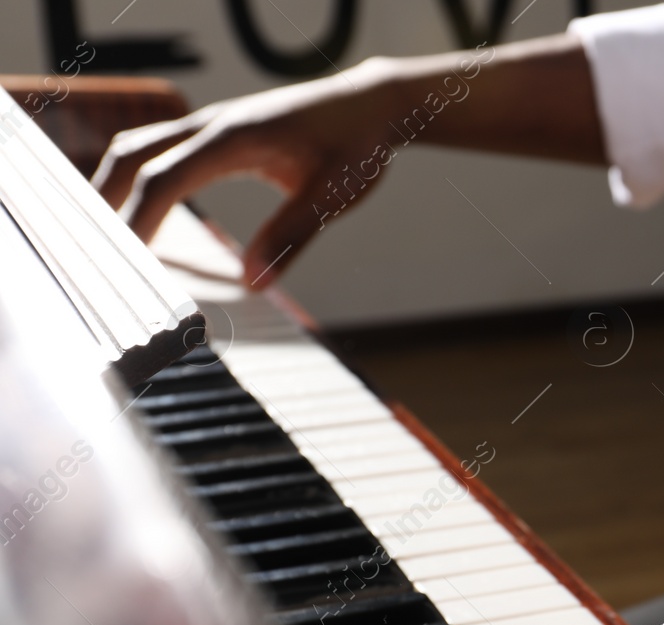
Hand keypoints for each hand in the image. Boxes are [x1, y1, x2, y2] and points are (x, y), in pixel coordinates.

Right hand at [92, 59, 400, 286]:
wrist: (370, 106)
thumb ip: (292, 233)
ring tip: (104, 236)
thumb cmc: (356, 145)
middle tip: (94, 252)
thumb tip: (253, 280)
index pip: (166, 177)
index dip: (139, 218)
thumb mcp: (333, 194)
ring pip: (141, 149)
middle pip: (134, 155)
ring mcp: (211, 126)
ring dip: (115, 186)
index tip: (125, 257)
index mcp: (234, 137)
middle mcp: (212, 125)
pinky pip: (161, 152)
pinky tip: (137, 212)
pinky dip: (138, 179)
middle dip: (106, 200)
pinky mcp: (217, 135)